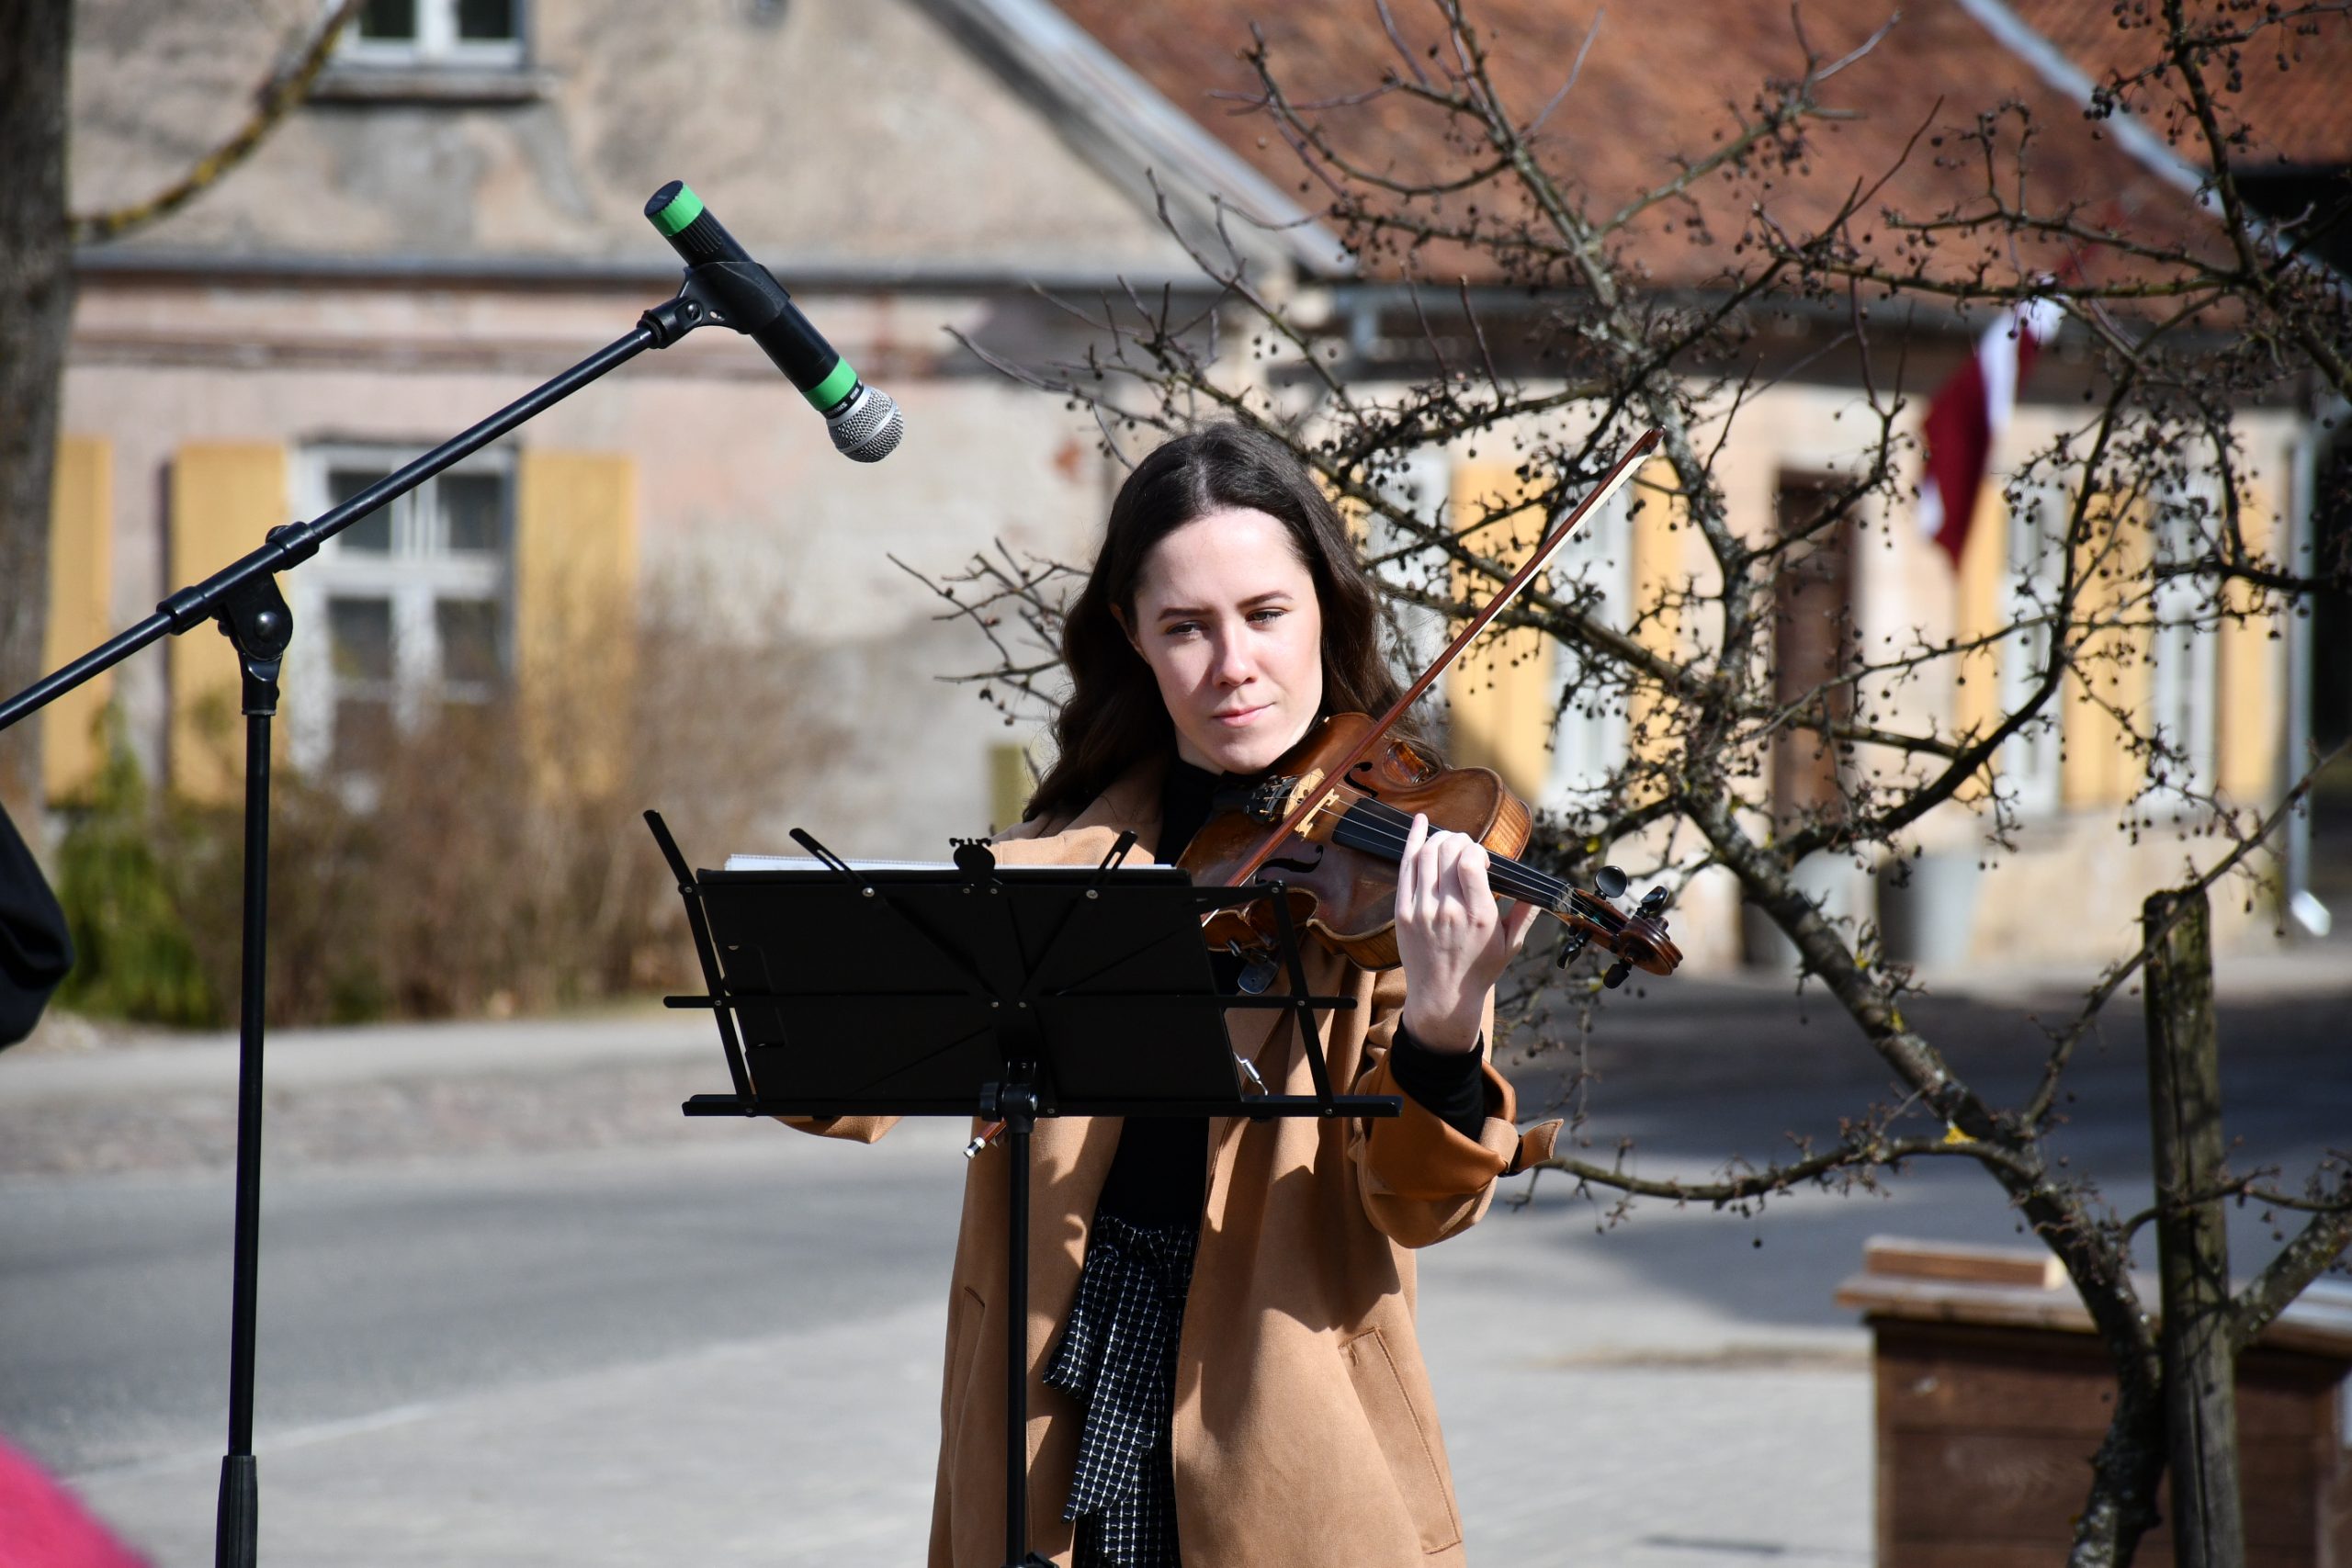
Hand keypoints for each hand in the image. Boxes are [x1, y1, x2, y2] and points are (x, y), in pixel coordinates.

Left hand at [1393, 813, 1542, 1052]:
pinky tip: (1420, 824)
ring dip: (1439, 838)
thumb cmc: (1479, 970)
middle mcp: (1448, 911)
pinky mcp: (1403, 912)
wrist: (1442, 996)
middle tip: (1465, 847)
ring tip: (1449, 842)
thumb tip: (1540, 888)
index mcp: (1478, 916)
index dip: (1476, 850)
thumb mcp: (1511, 944)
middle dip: (1459, 839)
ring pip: (1425, 855)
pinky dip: (1412, 841)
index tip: (1482, 859)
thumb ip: (1525, 913)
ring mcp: (1422, 910)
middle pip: (1447, 852)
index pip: (1469, 862)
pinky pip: (1405, 868)